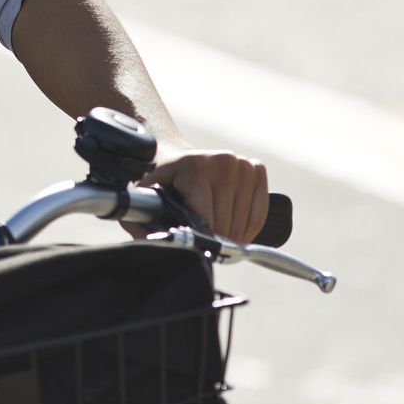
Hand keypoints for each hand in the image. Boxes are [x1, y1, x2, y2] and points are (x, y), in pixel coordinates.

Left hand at [150, 148, 268, 243]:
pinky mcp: (256, 169)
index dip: (200, 239)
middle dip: (214, 238)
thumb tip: (167, 248)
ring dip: (231, 236)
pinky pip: (259, 214)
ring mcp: (242, 164)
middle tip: (199, 235)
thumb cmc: (159, 180)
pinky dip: (248, 228)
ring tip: (212, 230)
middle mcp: (223, 161)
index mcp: (195, 166)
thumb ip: (145, 225)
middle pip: (227, 224)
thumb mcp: (145, 199)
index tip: (192, 243)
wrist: (172, 155)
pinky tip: (232, 227)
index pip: (207, 220)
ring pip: (245, 223)